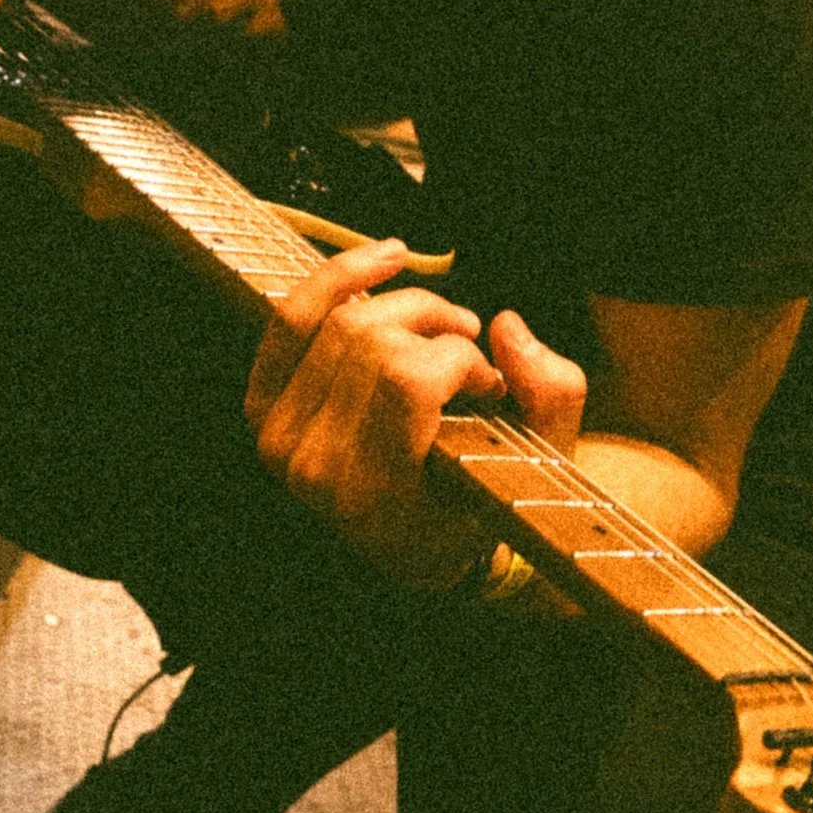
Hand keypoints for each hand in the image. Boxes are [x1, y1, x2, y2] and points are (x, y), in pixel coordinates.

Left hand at [245, 244, 586, 587]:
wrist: (405, 553)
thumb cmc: (469, 513)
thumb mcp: (533, 473)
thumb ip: (550, 399)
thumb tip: (505, 328)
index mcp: (375, 494)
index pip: (407, 379)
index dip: (458, 360)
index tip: (488, 383)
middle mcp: (313, 467)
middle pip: (373, 339)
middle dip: (436, 324)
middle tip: (469, 343)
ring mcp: (278, 437)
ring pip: (340, 318)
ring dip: (403, 301)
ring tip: (443, 321)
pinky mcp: (261, 409)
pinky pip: (293, 318)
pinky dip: (340, 278)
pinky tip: (387, 259)